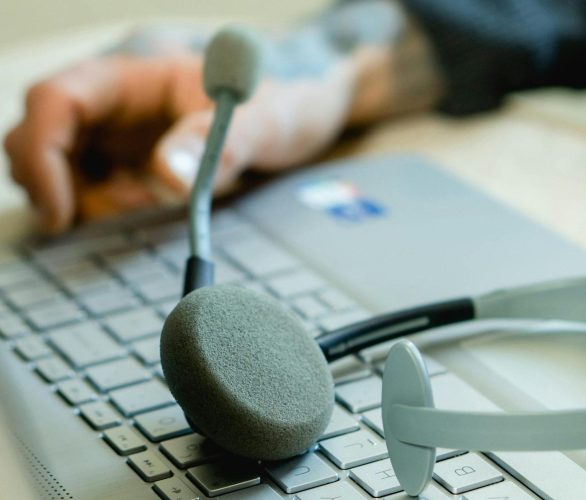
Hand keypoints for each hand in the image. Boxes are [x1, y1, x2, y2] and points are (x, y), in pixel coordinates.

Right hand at [3, 2, 440, 233]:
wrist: (299, 119)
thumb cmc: (282, 106)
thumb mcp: (263, 121)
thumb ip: (220, 142)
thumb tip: (167, 176)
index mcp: (134, 77)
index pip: (55, 100)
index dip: (42, 153)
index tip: (62, 210)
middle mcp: (114, 104)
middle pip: (40, 138)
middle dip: (56, 186)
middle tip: (110, 217)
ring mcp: (116, 133)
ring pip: (59, 171)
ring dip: (87, 203)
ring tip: (151, 206)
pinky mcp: (127, 162)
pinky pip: (89, 190)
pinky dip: (105, 210)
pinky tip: (150, 208)